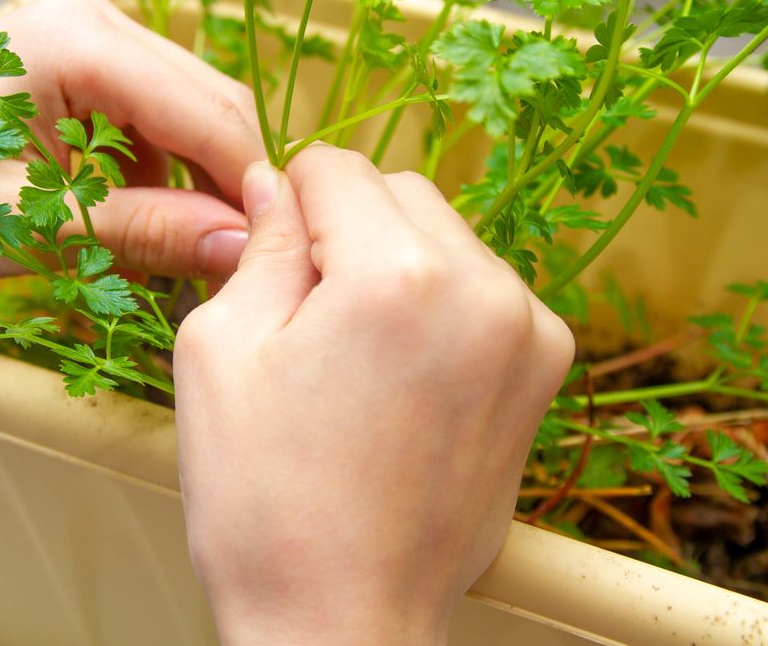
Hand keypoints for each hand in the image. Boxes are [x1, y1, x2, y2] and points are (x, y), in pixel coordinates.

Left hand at [0, 0, 262, 281]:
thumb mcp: (27, 224)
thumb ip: (141, 230)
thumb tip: (239, 246)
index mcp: (82, 42)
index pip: (212, 115)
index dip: (249, 190)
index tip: (265, 260)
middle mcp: (98, 20)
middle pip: (213, 106)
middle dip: (228, 188)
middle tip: (230, 266)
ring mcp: (94, 35)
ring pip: (193, 114)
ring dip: (197, 185)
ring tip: (179, 254)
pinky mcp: (89, 61)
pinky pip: (159, 118)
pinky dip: (165, 174)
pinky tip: (142, 221)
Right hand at [174, 146, 574, 645]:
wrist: (343, 620)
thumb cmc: (266, 501)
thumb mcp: (221, 351)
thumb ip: (260, 243)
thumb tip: (276, 182)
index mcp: (399, 274)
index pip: (336, 167)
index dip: (287, 204)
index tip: (271, 258)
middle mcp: (485, 289)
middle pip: (400, 191)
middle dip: (346, 230)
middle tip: (307, 317)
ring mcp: (529, 331)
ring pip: (447, 236)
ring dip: (397, 264)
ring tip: (357, 357)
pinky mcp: (545, 370)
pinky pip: (484, 289)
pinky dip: (442, 305)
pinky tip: (403, 377)